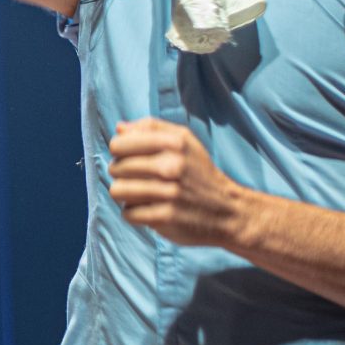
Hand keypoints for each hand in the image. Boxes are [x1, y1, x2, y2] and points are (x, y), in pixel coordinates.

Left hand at [107, 119, 250, 247]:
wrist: (228, 211)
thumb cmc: (199, 173)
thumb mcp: (185, 141)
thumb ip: (151, 129)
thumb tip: (120, 128)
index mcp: (174, 142)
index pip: (120, 143)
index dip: (118, 151)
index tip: (128, 157)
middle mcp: (172, 165)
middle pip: (116, 168)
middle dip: (122, 174)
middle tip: (138, 178)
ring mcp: (168, 192)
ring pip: (117, 190)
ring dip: (126, 194)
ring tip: (141, 193)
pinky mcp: (165, 216)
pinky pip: (127, 213)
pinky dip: (135, 213)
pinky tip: (150, 209)